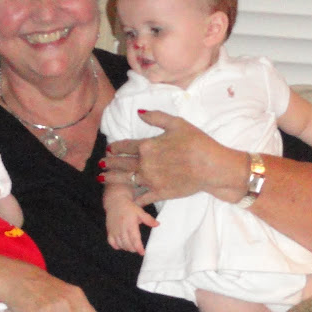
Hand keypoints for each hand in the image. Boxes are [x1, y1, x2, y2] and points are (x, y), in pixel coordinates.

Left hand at [102, 110, 247, 206]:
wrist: (210, 166)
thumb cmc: (196, 142)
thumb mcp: (177, 123)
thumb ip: (156, 117)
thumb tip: (139, 112)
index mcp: (147, 146)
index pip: (125, 146)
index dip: (115, 147)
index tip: (109, 148)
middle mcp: (144, 164)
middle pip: (122, 163)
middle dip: (109, 163)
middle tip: (100, 164)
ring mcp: (150, 180)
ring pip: (126, 180)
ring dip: (113, 179)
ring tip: (102, 179)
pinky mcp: (159, 193)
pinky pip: (142, 197)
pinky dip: (134, 198)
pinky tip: (127, 198)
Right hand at [104, 189, 158, 254]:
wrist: (115, 202)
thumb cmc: (128, 207)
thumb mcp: (140, 212)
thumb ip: (148, 219)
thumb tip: (157, 224)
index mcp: (130, 224)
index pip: (135, 240)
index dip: (139, 248)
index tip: (143, 252)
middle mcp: (122, 229)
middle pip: (128, 245)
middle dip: (134, 249)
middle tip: (138, 247)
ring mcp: (114, 231)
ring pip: (121, 245)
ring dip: (127, 248)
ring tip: (132, 245)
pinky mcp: (109, 232)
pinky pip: (113, 244)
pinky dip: (118, 246)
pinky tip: (122, 244)